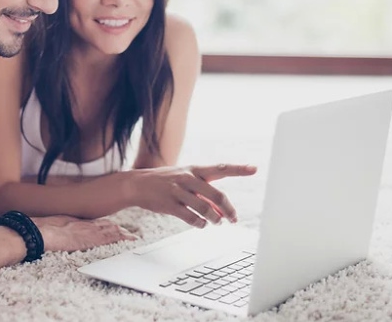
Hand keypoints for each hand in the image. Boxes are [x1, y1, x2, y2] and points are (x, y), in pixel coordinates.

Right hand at [35, 215, 136, 251]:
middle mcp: (86, 224)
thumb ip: (66, 225)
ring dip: (122, 234)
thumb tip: (66, 228)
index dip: (109, 225)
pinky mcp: (90, 239)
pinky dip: (119, 239)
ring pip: (111, 231)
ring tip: (132, 238)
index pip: (98, 222)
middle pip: (108, 225)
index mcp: (79, 220)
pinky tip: (127, 241)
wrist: (40, 232)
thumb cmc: (44, 229)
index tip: (117, 227)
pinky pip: (109, 239)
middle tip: (130, 233)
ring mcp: (89, 231)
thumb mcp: (57, 224)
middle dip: (119, 230)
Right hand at [126, 164, 256, 227]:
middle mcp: (188, 178)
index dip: (238, 169)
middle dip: (229, 209)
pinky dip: (200, 223)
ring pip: (205, 209)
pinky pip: (191, 218)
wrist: (137, 184)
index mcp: (194, 170)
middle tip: (233, 219)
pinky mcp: (169, 204)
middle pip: (216, 194)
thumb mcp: (186, 183)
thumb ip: (205, 196)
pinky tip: (201, 224)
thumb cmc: (167, 183)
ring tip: (216, 222)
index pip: (221, 168)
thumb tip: (224, 213)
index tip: (254, 169)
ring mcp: (177, 191)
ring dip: (214, 219)